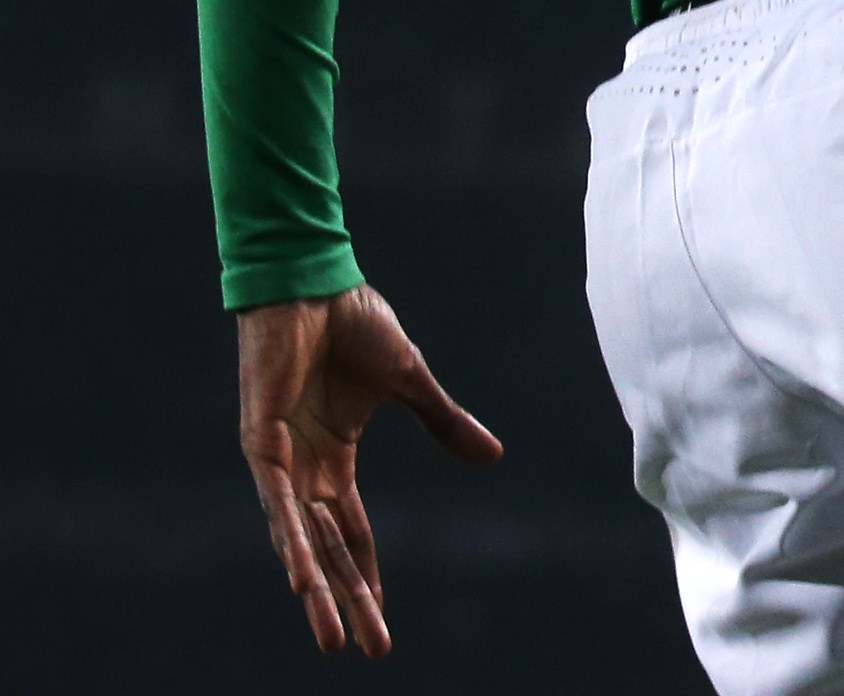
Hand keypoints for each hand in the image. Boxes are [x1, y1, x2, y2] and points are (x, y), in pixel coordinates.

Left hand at [236, 285, 502, 655]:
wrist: (314, 283)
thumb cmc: (354, 325)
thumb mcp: (410, 382)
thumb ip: (444, 423)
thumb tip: (493, 457)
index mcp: (333, 458)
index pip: (350, 534)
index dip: (366, 578)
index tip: (379, 623)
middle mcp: (303, 470)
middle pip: (328, 551)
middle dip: (348, 602)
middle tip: (366, 649)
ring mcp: (280, 460)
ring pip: (299, 541)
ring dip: (317, 589)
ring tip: (332, 636)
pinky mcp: (261, 442)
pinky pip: (277, 504)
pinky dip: (290, 541)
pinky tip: (301, 578)